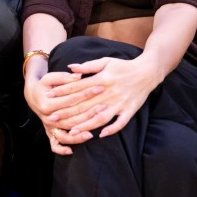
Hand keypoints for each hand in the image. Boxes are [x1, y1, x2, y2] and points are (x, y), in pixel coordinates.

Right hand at [25, 69, 93, 155]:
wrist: (32, 95)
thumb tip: (79, 75)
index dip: (86, 93)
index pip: (71, 100)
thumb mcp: (50, 77)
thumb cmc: (44, 85)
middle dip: (88, 114)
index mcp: (47, 103)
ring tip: (91, 135)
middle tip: (103, 107)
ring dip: (77, 136)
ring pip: (64, 135)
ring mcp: (48, 126)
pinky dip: (61, 149)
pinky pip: (54, 145)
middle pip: (70, 119)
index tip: (99, 88)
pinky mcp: (49, 132)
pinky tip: (71, 151)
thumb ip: (65, 77)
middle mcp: (47, 117)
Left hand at [42, 54, 158, 136]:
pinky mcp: (129, 110)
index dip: (62, 93)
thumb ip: (88, 66)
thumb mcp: (106, 61)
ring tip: (71, 132)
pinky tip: (100, 135)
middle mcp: (109, 93)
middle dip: (67, 113)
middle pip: (84, 105)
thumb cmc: (124, 66)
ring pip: (100, 117)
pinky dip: (111, 129)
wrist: (148, 71)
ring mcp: (120, 103)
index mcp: (101, 79)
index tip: (49, 97)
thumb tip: (70, 67)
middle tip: (52, 119)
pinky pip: (120, 123)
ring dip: (85, 125)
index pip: (77, 87)